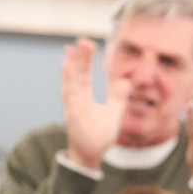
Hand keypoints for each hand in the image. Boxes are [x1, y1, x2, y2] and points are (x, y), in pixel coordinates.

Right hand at [62, 38, 128, 169]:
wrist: (90, 153)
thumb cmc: (99, 134)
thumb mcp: (114, 112)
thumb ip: (118, 96)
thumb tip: (126, 81)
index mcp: (84, 96)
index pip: (85, 74)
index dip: (86, 60)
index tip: (88, 44)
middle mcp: (76, 98)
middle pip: (77, 73)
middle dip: (79, 57)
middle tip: (82, 40)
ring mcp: (73, 105)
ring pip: (71, 82)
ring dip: (71, 66)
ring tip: (71, 49)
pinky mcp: (72, 113)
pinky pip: (68, 95)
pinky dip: (67, 81)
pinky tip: (66, 68)